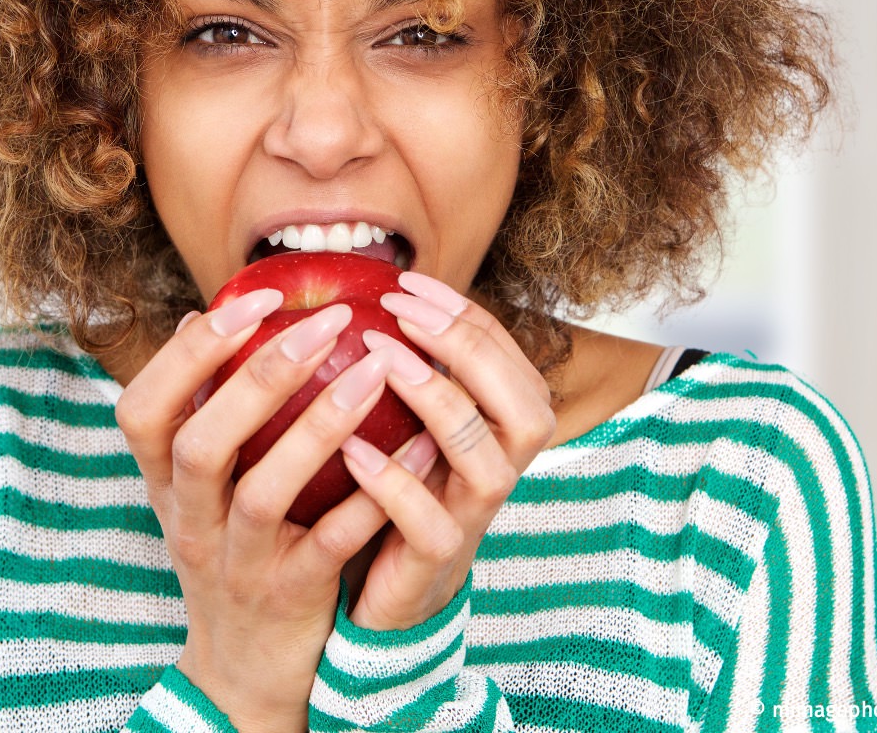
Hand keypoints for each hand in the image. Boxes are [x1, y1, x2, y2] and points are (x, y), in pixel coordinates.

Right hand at [114, 291, 418, 730]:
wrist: (245, 666)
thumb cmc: (227, 548)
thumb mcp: (196, 488)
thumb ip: (198, 411)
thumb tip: (199, 316)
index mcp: (163, 483)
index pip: (142, 409)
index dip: (190, 352)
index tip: (254, 298)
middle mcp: (190, 521)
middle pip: (200, 445)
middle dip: (260, 376)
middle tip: (327, 320)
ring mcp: (238, 563)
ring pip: (263, 493)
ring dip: (318, 427)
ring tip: (374, 369)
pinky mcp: (292, 595)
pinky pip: (332, 541)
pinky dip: (373, 493)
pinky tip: (418, 446)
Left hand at [333, 271, 558, 631]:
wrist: (386, 593)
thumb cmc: (396, 492)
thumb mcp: (411, 425)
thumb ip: (411, 372)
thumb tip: (367, 291)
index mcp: (500, 433)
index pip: (509, 361)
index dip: (465, 317)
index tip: (406, 283)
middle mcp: (499, 472)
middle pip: (526, 409)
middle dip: (468, 351)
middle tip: (401, 313)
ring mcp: (472, 520)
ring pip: (488, 464)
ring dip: (439, 404)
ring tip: (383, 362)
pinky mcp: (433, 562)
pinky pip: (429, 524)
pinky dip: (393, 483)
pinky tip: (350, 449)